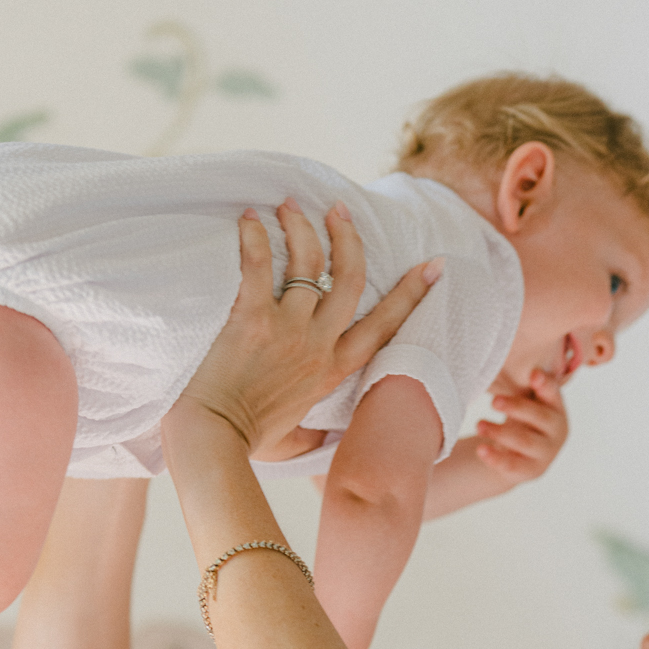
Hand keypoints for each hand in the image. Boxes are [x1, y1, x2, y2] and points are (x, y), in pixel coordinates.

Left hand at [175, 199, 438, 461]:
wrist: (214, 442)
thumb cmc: (248, 439)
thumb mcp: (297, 430)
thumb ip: (313, 413)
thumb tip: (318, 426)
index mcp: (334, 370)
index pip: (385, 324)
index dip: (412, 292)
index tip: (433, 264)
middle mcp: (319, 346)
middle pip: (352, 278)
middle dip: (349, 237)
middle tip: (339, 211)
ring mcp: (289, 331)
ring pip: (308, 262)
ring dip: (301, 226)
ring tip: (289, 205)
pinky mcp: (253, 321)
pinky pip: (260, 265)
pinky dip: (255, 236)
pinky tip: (248, 218)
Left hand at [473, 367, 568, 484]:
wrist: (520, 456)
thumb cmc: (523, 420)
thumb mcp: (527, 402)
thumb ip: (525, 387)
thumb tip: (519, 367)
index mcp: (557, 409)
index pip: (553, 394)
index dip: (545, 385)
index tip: (533, 374)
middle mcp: (557, 431)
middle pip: (539, 417)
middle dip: (516, 407)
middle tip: (493, 401)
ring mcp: (547, 453)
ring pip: (524, 441)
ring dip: (500, 431)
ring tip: (479, 424)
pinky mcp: (532, 471)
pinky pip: (513, 465)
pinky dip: (495, 457)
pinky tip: (481, 450)